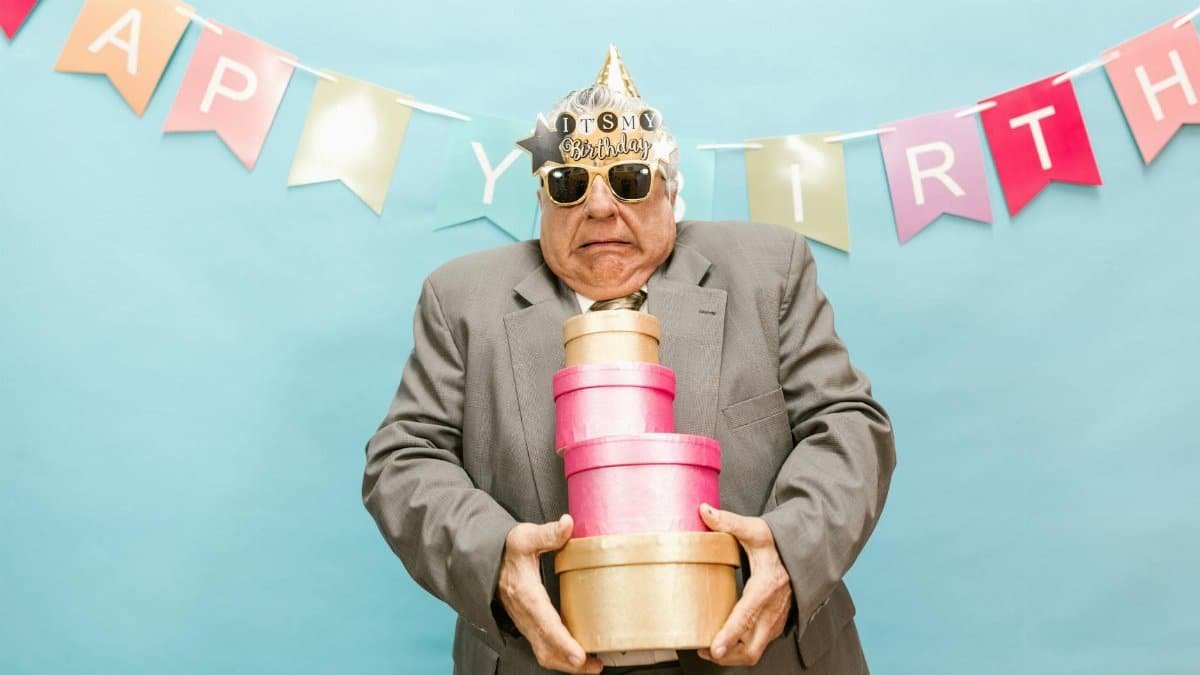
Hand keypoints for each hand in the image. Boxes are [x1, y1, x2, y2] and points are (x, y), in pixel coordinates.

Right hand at [497, 514, 602, 673]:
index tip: (579, 655)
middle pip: (546, 648)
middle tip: (596, 666)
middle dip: (570, 662)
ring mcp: (525, 623)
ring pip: (544, 652)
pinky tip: (578, 657)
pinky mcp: (528, 625)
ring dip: (566, 664)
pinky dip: (560, 657)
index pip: (545, 624)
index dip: (563, 642)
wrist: (486, 559)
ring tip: (593, 666)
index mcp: (526, 595)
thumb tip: (567, 524)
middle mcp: (525, 614)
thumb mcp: (524, 536)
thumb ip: (548, 533)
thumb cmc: (506, 550)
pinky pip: (543, 648)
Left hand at [697, 503, 793, 666]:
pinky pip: (759, 643)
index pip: (746, 616)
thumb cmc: (777, 541)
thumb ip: (728, 522)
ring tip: (710, 649)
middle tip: (705, 651)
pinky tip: (726, 642)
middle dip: (728, 656)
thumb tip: (704, 511)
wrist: (804, 550)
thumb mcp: (754, 529)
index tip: (714, 648)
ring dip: (734, 655)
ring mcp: (776, 618)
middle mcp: (773, 608)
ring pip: (756, 649)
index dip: (729, 635)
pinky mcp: (776, 622)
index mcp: (766, 586)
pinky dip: (742, 648)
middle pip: (752, 647)